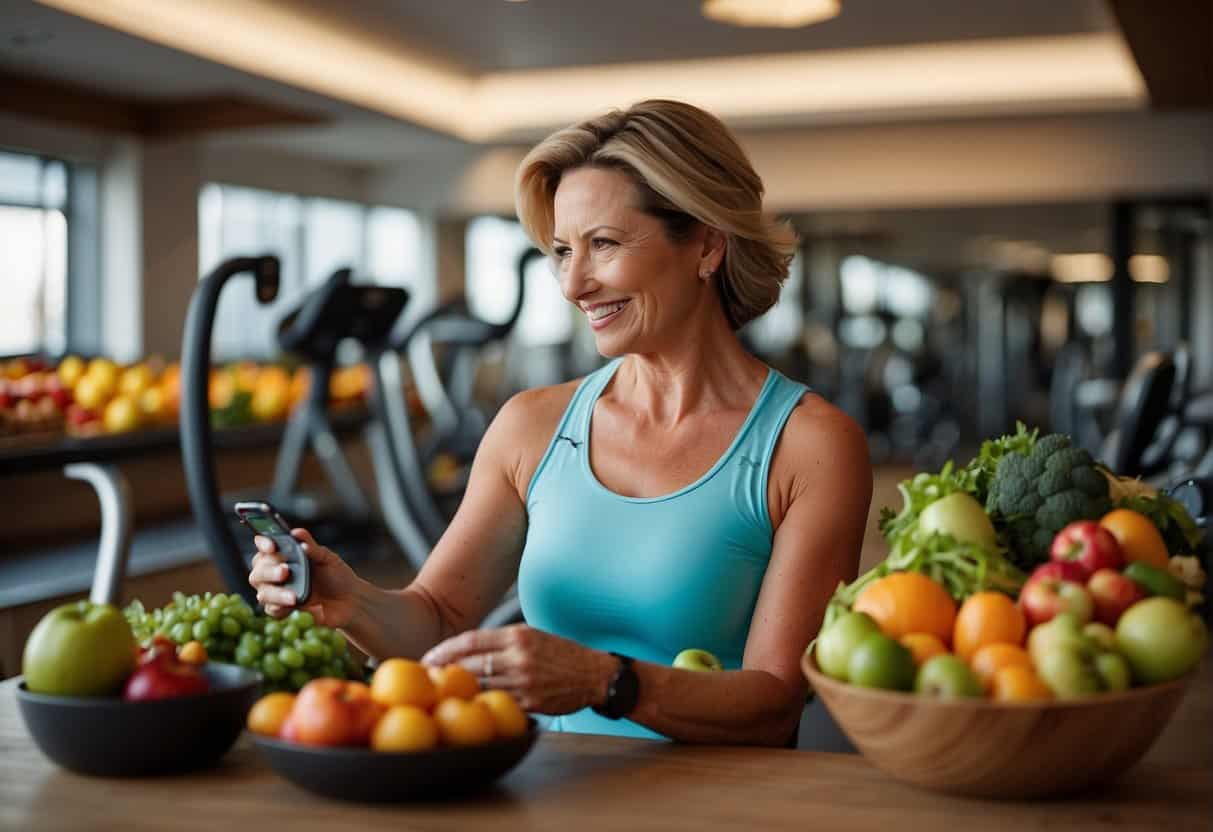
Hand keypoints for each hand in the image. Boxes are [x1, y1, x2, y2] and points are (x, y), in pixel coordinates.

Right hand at [248, 528, 358, 626]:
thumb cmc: (337, 576)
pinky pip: (271, 610)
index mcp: (285, 555)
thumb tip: (297, 533)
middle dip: (269, 572)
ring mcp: (278, 592)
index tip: (272, 546)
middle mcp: (276, 572)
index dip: (264, 544)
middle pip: (258, 572)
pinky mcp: (282, 610)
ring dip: (276, 594)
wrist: (350, 601)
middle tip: (285, 572)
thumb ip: (312, 547)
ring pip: (263, 593)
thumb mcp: (327, 558)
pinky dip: (280, 608)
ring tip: (293, 597)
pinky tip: (293, 605)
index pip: (265, 546)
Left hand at [421, 624, 616, 713]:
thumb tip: (466, 648)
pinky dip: (482, 705)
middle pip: (470, 664)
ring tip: (442, 693)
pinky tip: (470, 706)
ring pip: (481, 686)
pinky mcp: (531, 702)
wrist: (594, 675)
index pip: (471, 641)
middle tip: (427, 677)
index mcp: (518, 635)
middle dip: (444, 671)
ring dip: (459, 691)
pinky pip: (499, 704)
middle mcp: (520, 657)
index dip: (445, 650)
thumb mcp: (533, 635)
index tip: (429, 657)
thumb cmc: (560, 653)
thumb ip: (502, 640)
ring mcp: (525, 681)